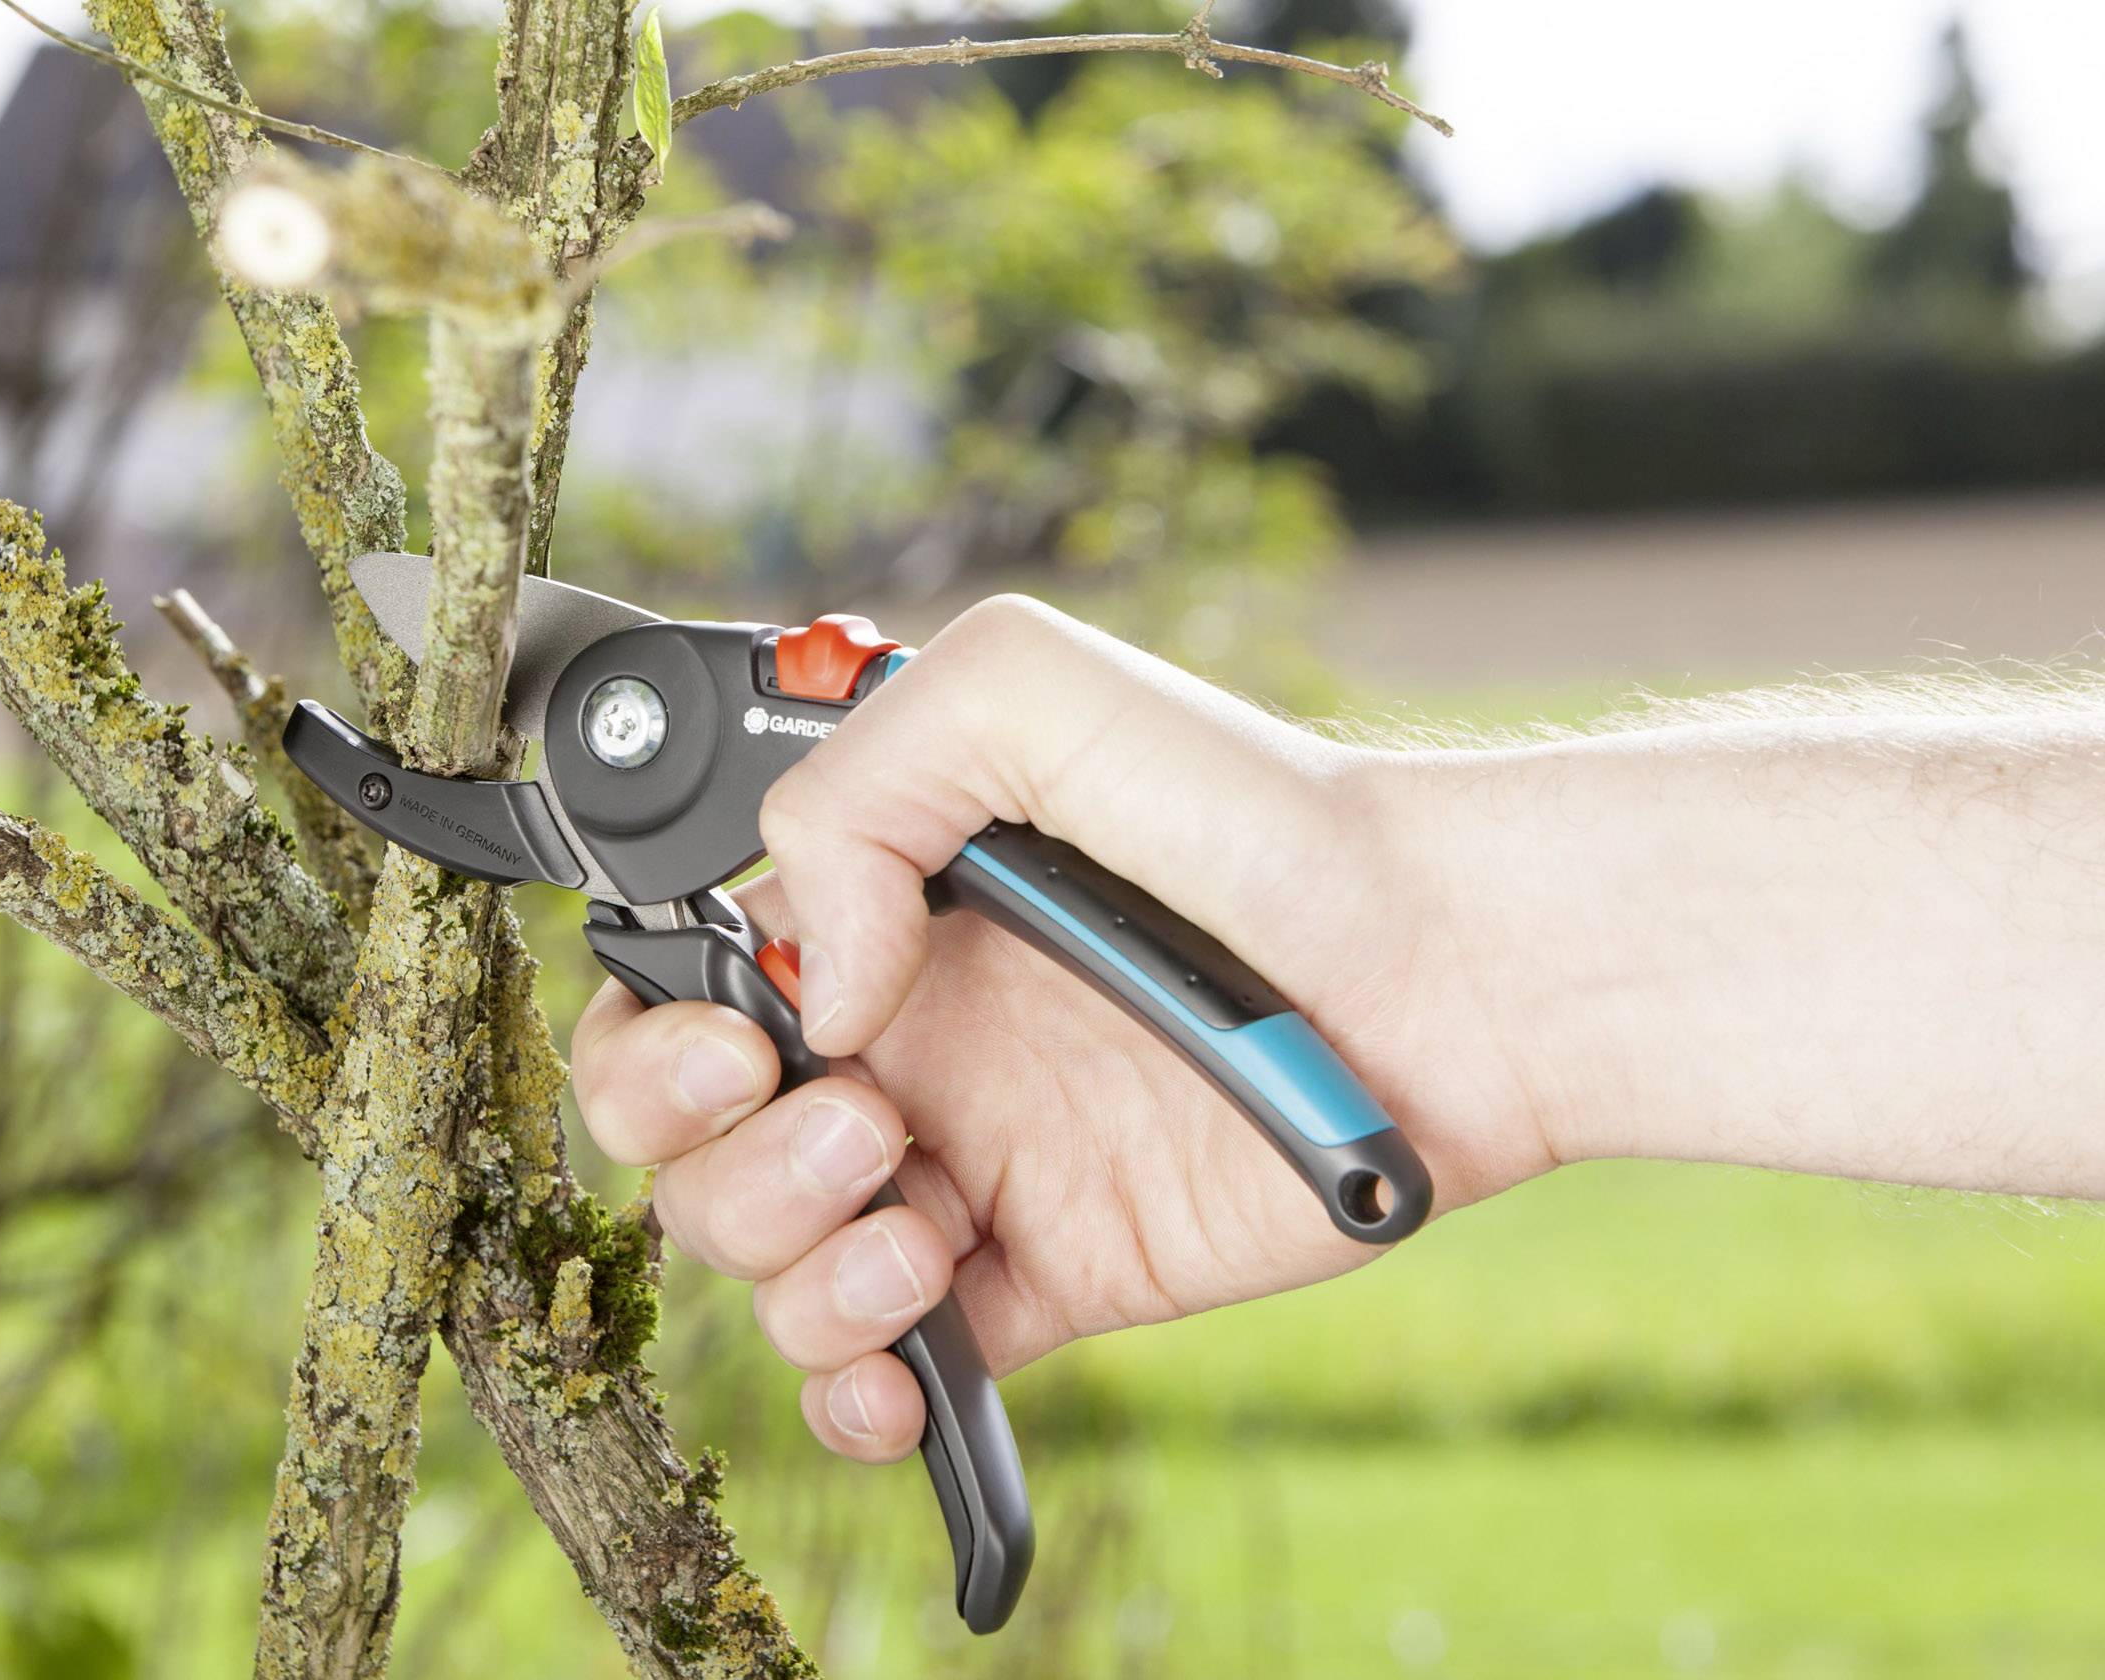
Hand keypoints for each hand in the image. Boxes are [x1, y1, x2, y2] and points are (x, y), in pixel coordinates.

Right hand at [568, 597, 1550, 1462]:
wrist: (1448, 969)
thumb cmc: (1263, 814)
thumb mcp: (1036, 693)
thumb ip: (863, 788)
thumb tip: (813, 982)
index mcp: (866, 918)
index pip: (671, 999)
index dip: (660, 1045)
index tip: (751, 1043)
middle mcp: (897, 1048)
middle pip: (689, 1155)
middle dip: (723, 1165)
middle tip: (865, 1125)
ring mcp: (965, 1168)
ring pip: (771, 1270)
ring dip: (798, 1273)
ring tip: (925, 1223)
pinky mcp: (1046, 1276)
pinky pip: (897, 1374)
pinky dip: (860, 1401)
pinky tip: (902, 1372)